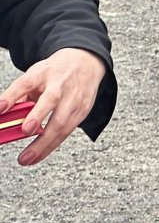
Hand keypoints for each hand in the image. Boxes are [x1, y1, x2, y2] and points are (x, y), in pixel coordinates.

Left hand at [0, 48, 107, 166]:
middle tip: (24, 131)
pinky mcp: (82, 111)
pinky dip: (52, 145)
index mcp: (42, 74)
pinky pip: (67, 131)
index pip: (25, 83)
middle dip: (37, 117)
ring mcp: (74, 98)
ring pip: (62, 122)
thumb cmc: (54, 73)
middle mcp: (60, 84)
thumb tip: (3, 116)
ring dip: (44, 142)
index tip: (0, 107)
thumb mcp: (34, 76)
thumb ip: (19, 96)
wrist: (86, 64)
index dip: (12, 96)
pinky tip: (40, 154)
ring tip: (27, 158)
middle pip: (50, 100)